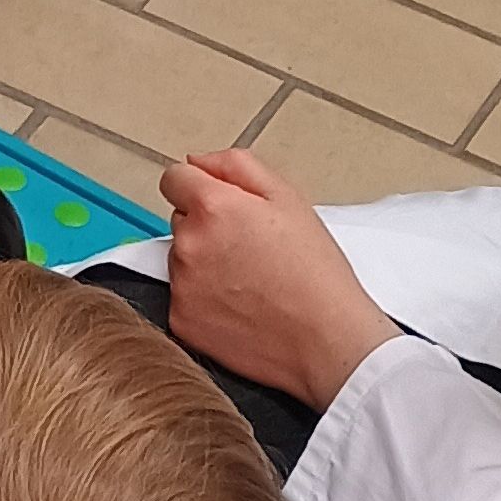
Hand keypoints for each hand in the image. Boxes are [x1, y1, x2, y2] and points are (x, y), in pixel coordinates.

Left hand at [158, 149, 396, 410]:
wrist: (326, 339)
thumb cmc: (315, 272)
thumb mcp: (289, 198)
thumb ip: (236, 166)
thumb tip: (198, 161)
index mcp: (213, 207)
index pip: (174, 178)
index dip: (199, 187)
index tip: (220, 204)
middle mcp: (188, 244)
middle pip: (181, 220)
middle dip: (207, 227)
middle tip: (251, 247)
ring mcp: (181, 286)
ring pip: (181, 260)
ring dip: (205, 263)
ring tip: (251, 280)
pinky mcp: (181, 321)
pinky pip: (183, 298)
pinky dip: (204, 300)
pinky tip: (241, 306)